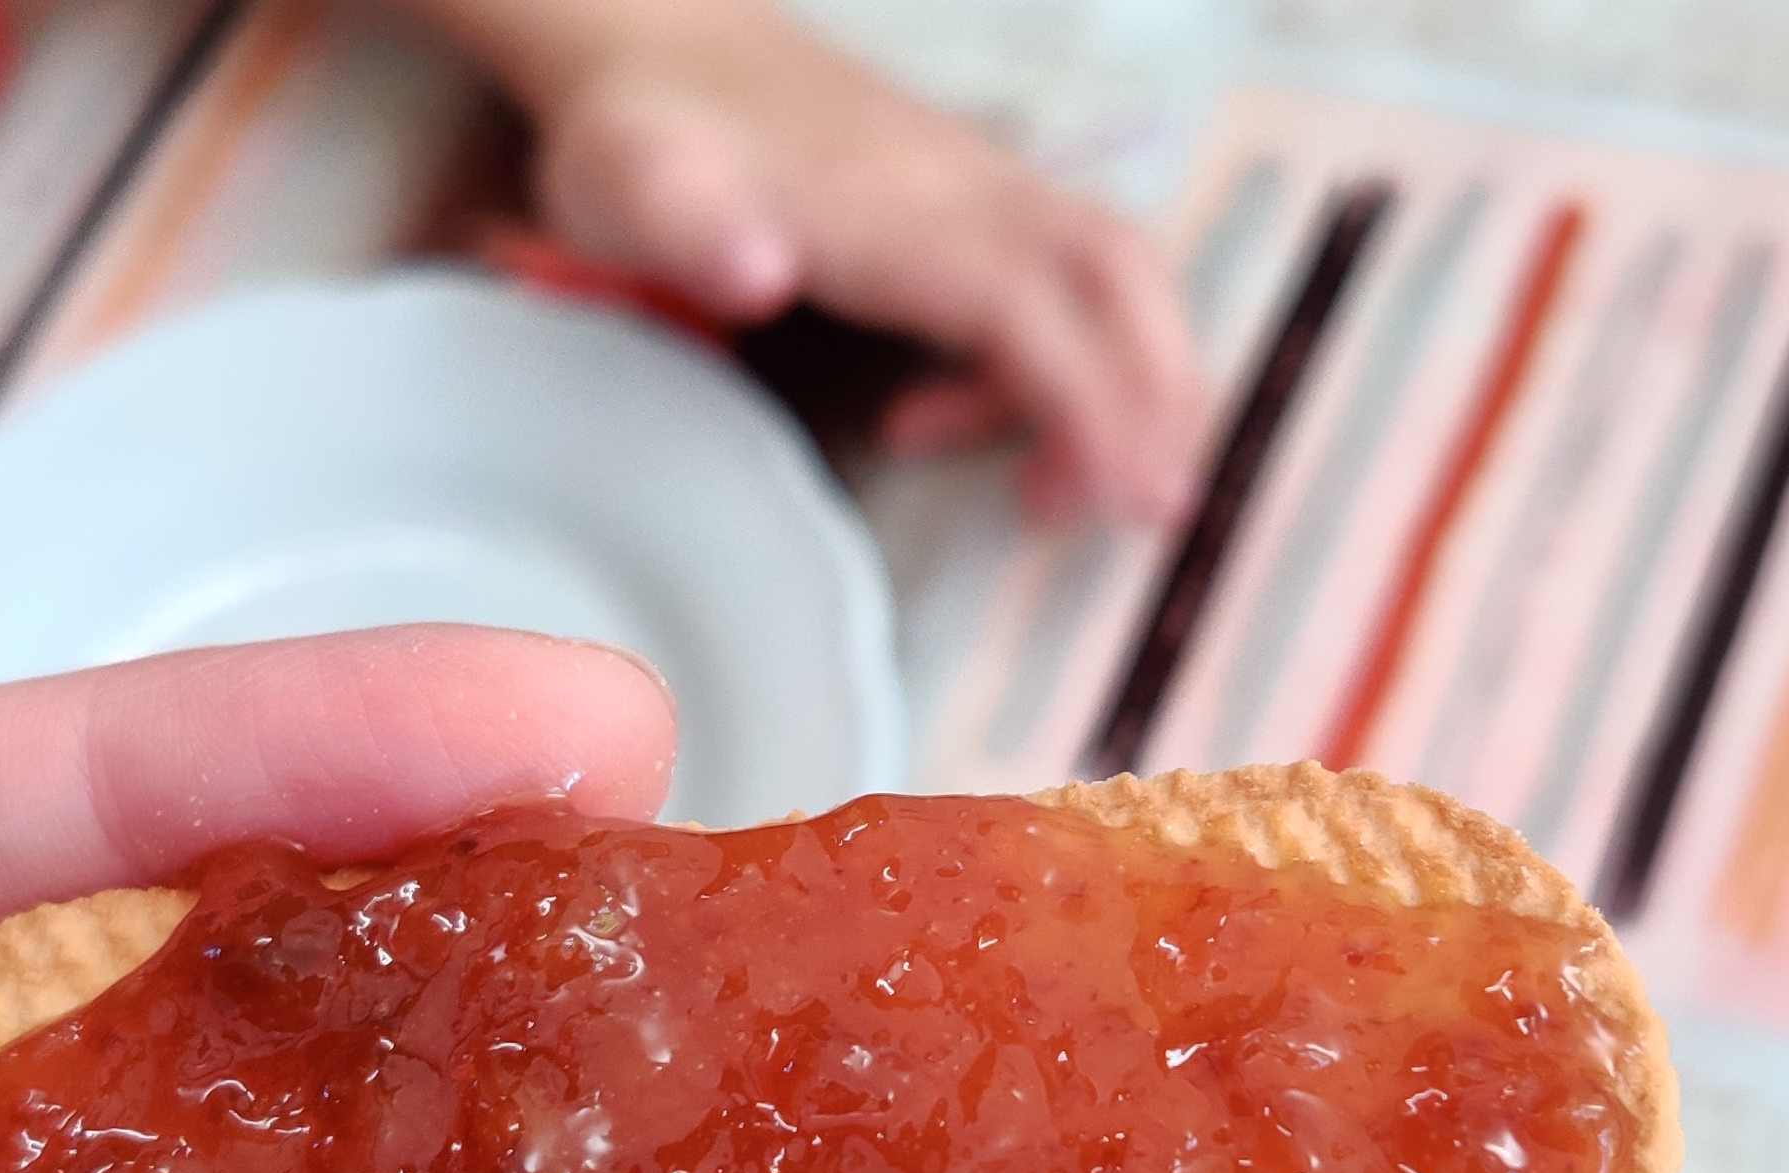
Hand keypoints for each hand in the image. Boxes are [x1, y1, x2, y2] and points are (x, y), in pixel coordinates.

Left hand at [446, 0, 1205, 523]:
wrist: (659, 48)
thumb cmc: (644, 138)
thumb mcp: (631, 187)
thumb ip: (689, 229)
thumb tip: (756, 271)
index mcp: (896, 211)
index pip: (1034, 308)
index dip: (1090, 403)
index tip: (1125, 491)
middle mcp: (965, 191)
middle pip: (1120, 279)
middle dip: (1158, 394)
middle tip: (1145, 507)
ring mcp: (979, 192)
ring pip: (1115, 273)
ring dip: (1133, 381)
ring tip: (1065, 490)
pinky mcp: (974, 203)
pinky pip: (1073, 277)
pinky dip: (1069, 360)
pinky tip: (958, 424)